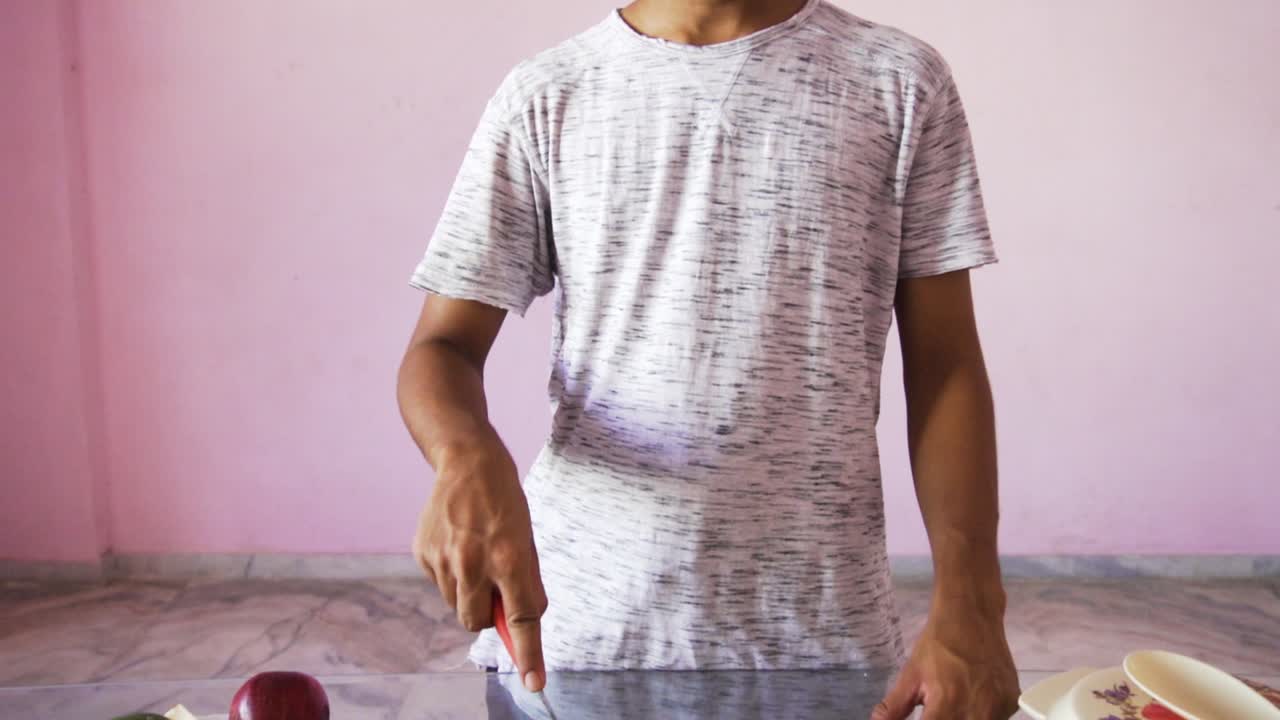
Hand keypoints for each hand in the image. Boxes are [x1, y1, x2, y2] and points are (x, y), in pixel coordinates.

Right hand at [413, 434, 547, 690]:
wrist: (466, 459)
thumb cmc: (504, 500)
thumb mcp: (526, 538)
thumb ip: (524, 582)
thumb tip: (519, 622)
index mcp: (509, 556)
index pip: (522, 618)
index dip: (529, 654)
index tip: (535, 684)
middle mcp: (473, 562)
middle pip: (477, 622)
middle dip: (487, 615)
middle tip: (495, 584)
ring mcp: (442, 559)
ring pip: (457, 605)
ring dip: (469, 592)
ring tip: (476, 551)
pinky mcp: (422, 553)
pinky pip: (440, 585)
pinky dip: (451, 575)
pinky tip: (457, 543)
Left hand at [873, 590, 1019, 718]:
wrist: (972, 616)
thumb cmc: (938, 644)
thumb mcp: (911, 675)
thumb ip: (895, 707)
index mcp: (947, 705)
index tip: (924, 716)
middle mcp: (977, 712)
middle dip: (943, 719)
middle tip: (939, 707)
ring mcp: (999, 708)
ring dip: (963, 718)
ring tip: (955, 701)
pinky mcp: (1013, 703)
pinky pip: (997, 719)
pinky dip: (982, 715)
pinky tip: (974, 699)